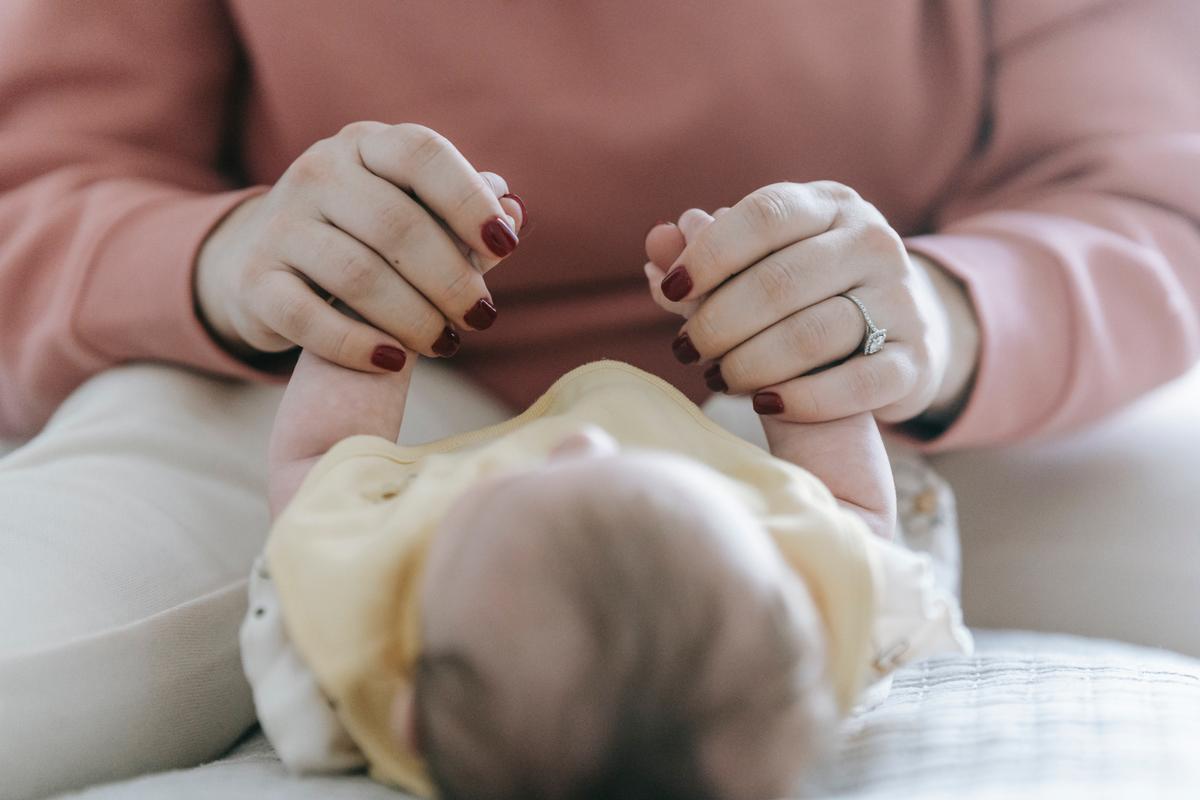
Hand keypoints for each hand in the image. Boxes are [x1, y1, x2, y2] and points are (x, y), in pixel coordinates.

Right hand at [195, 122, 526, 370]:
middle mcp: (318, 172)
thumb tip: (515, 213)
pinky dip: (358, 345)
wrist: (261, 262)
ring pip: (358, 276)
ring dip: (414, 318)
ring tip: (446, 343)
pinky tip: (393, 362)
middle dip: (451, 278)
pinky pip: (309, 318)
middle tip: (482, 317)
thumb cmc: (363, 236)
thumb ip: (461, 214)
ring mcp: (280, 225)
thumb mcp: (410, 210)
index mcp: (365, 144)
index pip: (421, 154)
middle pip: (397, 225)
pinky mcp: (256, 282)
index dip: (469, 199)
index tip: (507, 245)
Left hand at [643, 182, 967, 424]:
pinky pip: (858, 383)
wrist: (898, 331)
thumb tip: (657, 241)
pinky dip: (802, 399)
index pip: (766, 215)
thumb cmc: (805, 290)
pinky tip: (765, 404)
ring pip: (814, 334)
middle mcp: (874, 241)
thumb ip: (704, 255)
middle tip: (685, 349)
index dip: (710, 253)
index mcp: (831, 204)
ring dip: (750, 363)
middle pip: (782, 281)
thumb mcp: (758, 261)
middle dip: (719, 321)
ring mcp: (902, 300)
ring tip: (718, 378)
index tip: (671, 290)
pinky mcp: (916, 360)